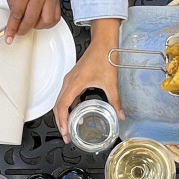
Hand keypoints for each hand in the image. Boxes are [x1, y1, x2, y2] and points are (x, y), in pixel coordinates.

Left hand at [3, 0, 60, 43]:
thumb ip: (11, 4)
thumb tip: (13, 21)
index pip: (18, 13)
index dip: (12, 27)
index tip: (8, 37)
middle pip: (31, 19)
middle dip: (22, 29)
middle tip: (17, 31)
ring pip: (46, 22)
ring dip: (37, 26)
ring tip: (30, 21)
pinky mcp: (57, 0)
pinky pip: (55, 18)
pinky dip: (47, 23)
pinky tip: (40, 20)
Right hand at [53, 18, 124, 142]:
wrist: (103, 42)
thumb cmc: (104, 56)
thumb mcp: (111, 82)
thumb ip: (115, 100)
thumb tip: (120, 115)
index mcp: (75, 83)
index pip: (63, 106)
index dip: (62, 121)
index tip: (65, 132)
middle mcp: (69, 81)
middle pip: (58, 106)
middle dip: (60, 122)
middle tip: (66, 136)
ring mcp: (70, 80)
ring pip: (60, 101)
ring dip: (62, 115)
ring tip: (68, 128)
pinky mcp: (74, 79)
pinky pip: (66, 95)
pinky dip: (68, 107)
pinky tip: (75, 114)